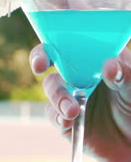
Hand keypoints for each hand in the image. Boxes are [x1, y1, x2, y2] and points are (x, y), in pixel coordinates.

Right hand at [30, 44, 130, 161]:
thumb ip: (126, 76)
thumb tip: (109, 65)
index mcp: (96, 59)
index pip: (73, 41)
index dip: (58, 39)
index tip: (54, 44)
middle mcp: (79, 74)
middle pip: (51, 59)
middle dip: (40, 60)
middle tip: (40, 67)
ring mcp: (70, 95)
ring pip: (51, 87)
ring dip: (57, 97)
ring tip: (72, 111)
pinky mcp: (64, 118)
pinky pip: (53, 114)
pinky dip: (58, 117)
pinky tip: (68, 122)